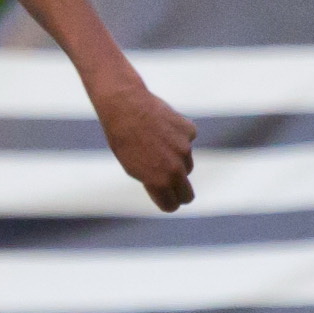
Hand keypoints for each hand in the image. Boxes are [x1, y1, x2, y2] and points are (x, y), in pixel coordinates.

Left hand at [93, 80, 196, 212]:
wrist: (125, 107)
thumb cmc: (123, 139)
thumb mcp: (133, 167)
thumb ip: (154, 180)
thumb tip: (168, 186)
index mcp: (158, 182)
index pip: (172, 205)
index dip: (168, 202)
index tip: (166, 199)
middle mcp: (176, 169)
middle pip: (187, 193)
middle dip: (181, 193)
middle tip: (172, 185)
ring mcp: (185, 150)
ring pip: (187, 164)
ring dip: (177, 160)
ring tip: (155, 144)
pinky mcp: (190, 132)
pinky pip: (187, 140)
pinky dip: (178, 136)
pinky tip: (162, 126)